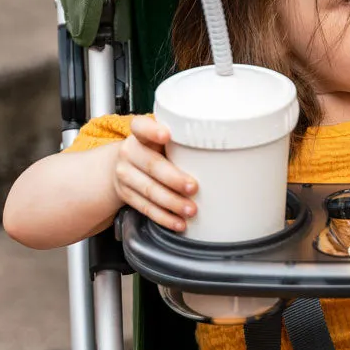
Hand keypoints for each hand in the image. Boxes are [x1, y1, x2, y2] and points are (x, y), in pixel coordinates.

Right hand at [111, 116, 197, 231]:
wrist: (123, 165)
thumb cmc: (154, 149)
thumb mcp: (163, 139)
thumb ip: (183, 141)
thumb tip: (226, 149)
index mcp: (140, 134)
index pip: (141, 126)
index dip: (153, 130)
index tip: (167, 135)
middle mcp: (130, 152)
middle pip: (151, 165)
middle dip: (174, 178)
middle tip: (194, 187)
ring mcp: (125, 174)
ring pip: (148, 190)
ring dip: (172, 202)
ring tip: (191, 209)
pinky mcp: (126, 194)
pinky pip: (145, 208)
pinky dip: (164, 217)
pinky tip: (178, 222)